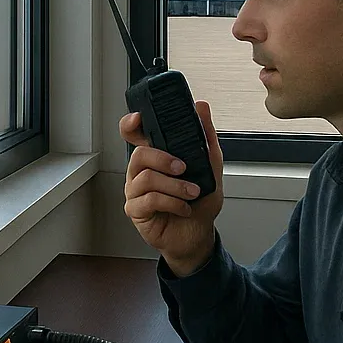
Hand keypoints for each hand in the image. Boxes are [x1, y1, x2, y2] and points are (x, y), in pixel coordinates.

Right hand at [120, 100, 224, 276]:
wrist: (198, 235)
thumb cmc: (199, 203)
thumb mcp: (210, 167)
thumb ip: (205, 137)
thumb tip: (201, 107)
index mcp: (155, 157)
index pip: (133, 134)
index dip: (131, 124)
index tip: (139, 118)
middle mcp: (141, 171)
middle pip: (139, 154)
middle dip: (163, 159)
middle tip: (183, 168)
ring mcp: (135, 191)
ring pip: (146, 178)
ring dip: (175, 186)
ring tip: (192, 193)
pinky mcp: (136, 210)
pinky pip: (149, 200)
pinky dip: (172, 203)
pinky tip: (183, 208)